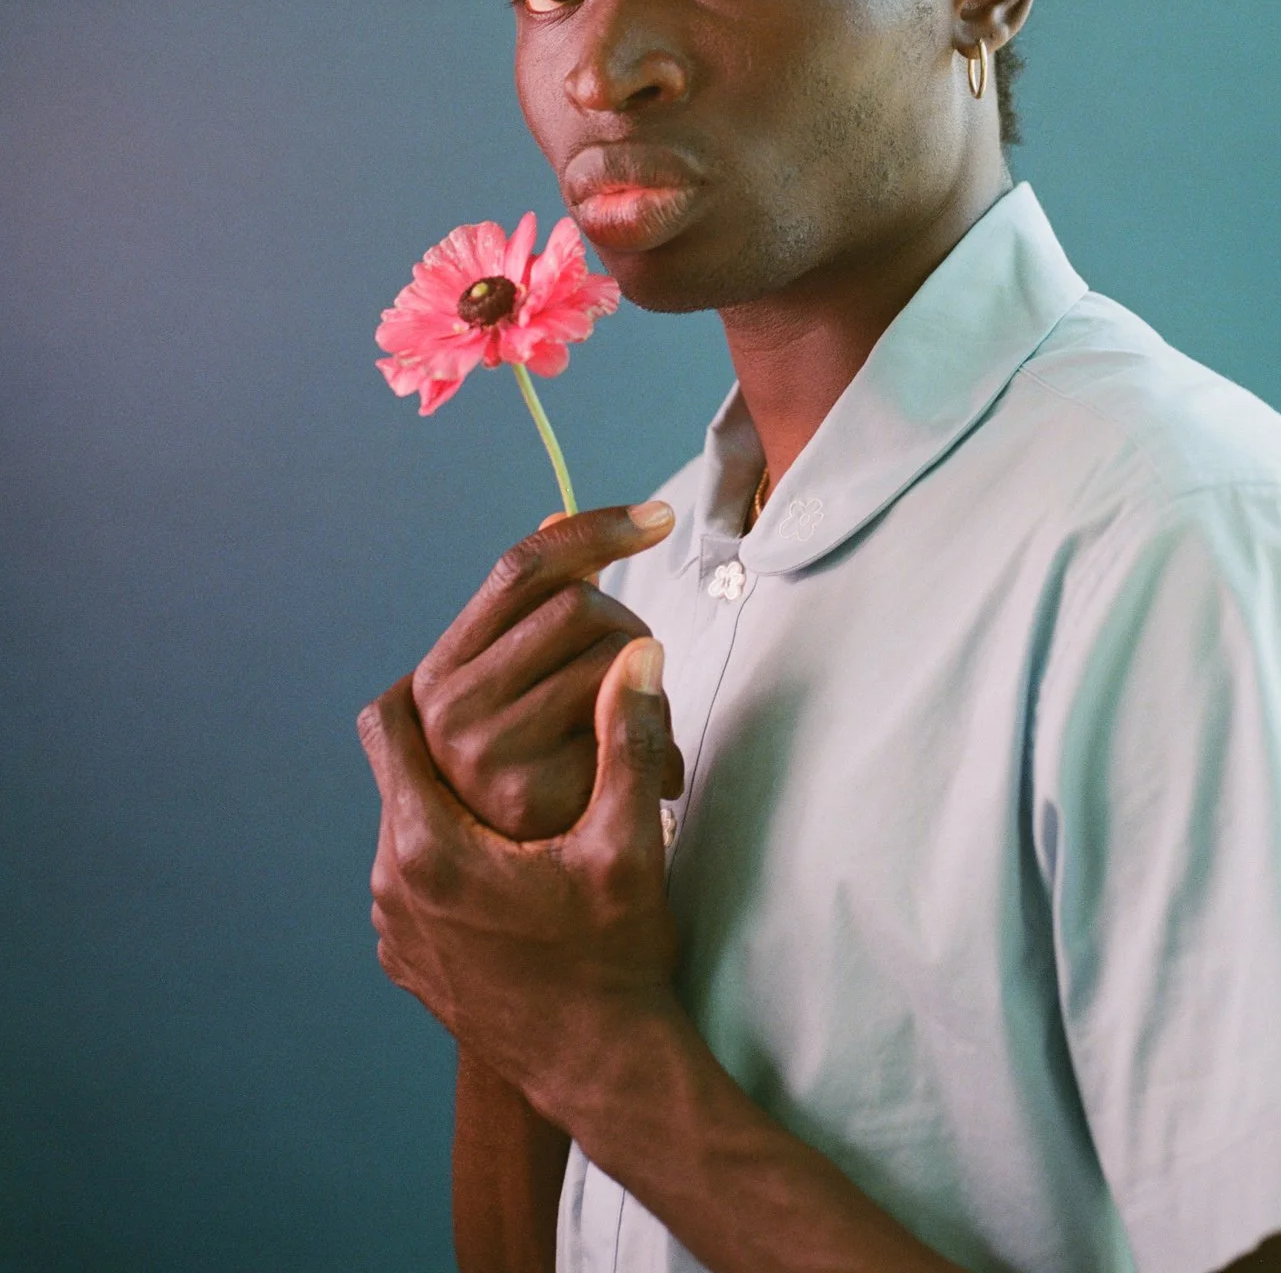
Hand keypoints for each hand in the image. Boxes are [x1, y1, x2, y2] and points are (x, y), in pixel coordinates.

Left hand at [360, 634, 686, 1121]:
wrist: (602, 1075)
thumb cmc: (614, 962)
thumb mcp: (629, 844)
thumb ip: (628, 739)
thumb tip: (638, 656)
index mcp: (429, 849)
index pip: (387, 724)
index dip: (425, 678)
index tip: (473, 664)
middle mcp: (392, 888)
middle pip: (396, 772)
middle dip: (446, 736)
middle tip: (506, 712)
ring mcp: (395, 931)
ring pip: (404, 825)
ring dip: (448, 796)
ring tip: (514, 784)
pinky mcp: (409, 961)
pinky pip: (411, 878)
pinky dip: (447, 852)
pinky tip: (510, 855)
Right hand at [411, 504, 684, 838]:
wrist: (534, 944)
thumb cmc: (532, 803)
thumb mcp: (508, 711)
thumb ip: (525, 623)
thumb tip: (557, 513)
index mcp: (438, 678)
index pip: (520, 568)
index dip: (593, 529)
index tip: (659, 517)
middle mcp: (449, 712)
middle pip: (581, 605)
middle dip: (626, 630)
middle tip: (638, 684)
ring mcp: (489, 755)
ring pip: (617, 654)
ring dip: (649, 690)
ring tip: (643, 743)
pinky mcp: (540, 794)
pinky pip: (639, 717)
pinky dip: (663, 742)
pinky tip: (656, 783)